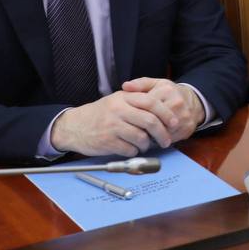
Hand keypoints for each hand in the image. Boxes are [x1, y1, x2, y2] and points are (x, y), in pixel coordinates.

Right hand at [49, 89, 179, 156]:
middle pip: (150, 121)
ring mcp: (112, 126)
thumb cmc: (101, 114)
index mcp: (124, 97)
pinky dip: (135, 151)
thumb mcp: (117, 100)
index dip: (166, 113)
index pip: (151, 102)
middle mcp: (118, 110)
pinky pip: (129, 149)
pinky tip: (132, 148)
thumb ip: (137, 101)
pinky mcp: (107, 141)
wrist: (74, 126)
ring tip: (146, 145)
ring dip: (148, 144)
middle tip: (167, 140)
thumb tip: (163, 111)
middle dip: (162, 133)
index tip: (174, 122)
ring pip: (141, 137)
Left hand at [122, 77, 204, 141]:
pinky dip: (160, 140)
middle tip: (133, 130)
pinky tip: (154, 138)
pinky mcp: (187, 128)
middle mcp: (177, 103)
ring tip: (142, 135)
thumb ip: (140, 84)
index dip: (136, 113)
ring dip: (151, 135)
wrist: (194, 101)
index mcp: (166, 90)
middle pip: (154, 120)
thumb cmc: (169, 94)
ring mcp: (184, 116)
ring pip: (162, 131)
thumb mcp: (156, 84)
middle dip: (143, 126)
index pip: (147, 105)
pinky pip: (169, 138)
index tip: (129, 118)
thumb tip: (125, 86)